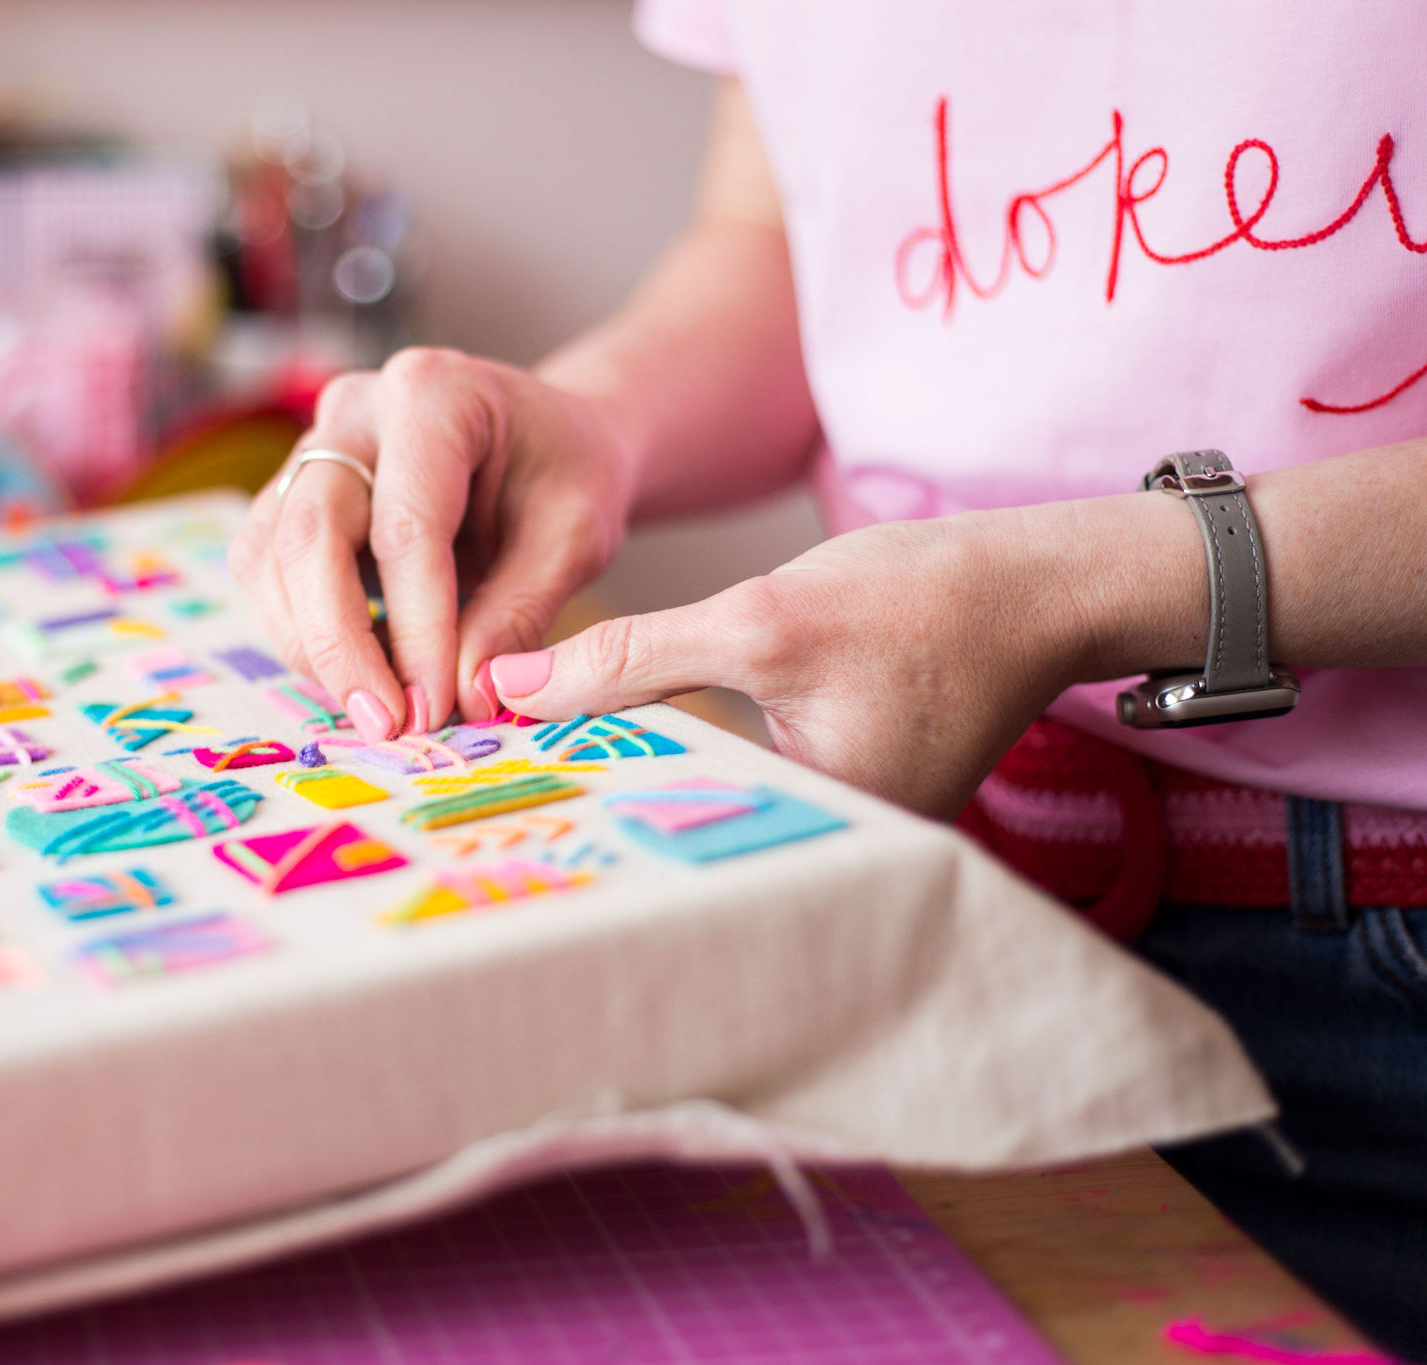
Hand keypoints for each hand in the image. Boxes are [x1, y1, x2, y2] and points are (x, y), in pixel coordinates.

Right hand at [229, 347, 636, 739]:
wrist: (549, 439)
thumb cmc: (567, 474)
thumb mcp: (575, 538)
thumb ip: (518, 613)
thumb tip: (462, 697)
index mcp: (432, 393)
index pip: (404, 527)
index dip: (415, 629)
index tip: (437, 708)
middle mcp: (353, 409)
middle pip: (308, 534)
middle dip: (340, 644)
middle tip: (388, 724)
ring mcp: (311, 448)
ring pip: (270, 558)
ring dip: (313, 647)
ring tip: (381, 708)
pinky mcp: (290, 494)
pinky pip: (268, 571)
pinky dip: (304, 633)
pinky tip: (361, 673)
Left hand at [485, 510, 1111, 817]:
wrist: (1042, 583)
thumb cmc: (925, 600)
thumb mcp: (764, 619)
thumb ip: (633, 657)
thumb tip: (510, 690)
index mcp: (814, 844)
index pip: (659, 842)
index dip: (566, 810)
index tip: (474, 785)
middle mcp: (822, 859)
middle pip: (673, 837)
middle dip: (584, 800)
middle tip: (476, 772)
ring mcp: (830, 830)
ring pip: (697, 810)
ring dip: (620, 773)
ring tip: (515, 752)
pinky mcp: (830, 791)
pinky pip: (729, 786)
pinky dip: (669, 757)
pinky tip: (598, 733)